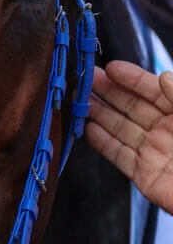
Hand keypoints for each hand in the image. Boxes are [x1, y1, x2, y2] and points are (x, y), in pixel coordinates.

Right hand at [87, 61, 172, 213]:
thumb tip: (162, 77)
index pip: (153, 91)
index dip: (132, 79)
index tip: (110, 67)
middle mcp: (167, 130)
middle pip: (132, 107)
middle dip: (108, 92)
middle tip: (85, 80)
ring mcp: (155, 152)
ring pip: (121, 128)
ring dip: (99, 114)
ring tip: (78, 101)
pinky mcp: (145, 175)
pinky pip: (119, 156)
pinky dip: (102, 142)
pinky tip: (88, 129)